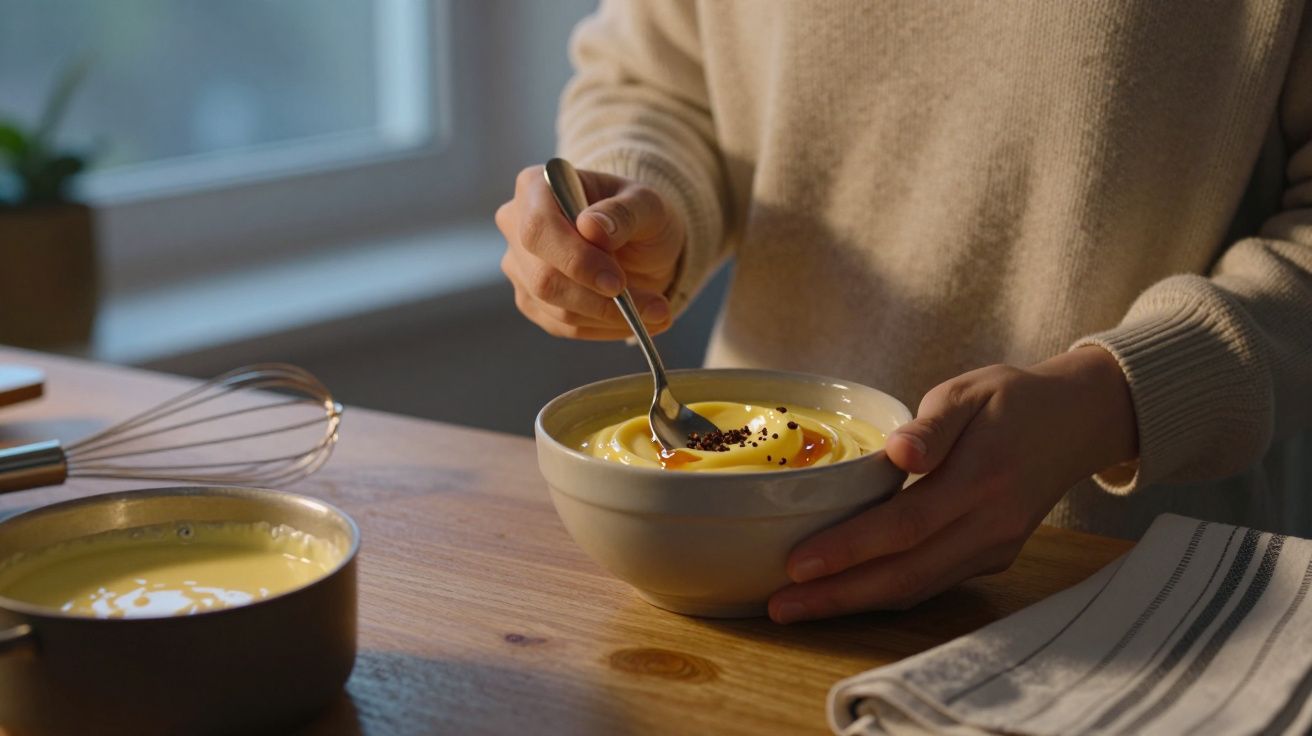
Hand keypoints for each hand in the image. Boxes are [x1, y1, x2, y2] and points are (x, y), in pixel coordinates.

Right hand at [496, 165, 685, 339]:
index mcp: (535, 187)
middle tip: (653, 307)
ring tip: (658, 312)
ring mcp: (519, 267)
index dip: (575, 260)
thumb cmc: (635, 212)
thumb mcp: (645, 203)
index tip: (617, 282)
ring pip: (556, 308)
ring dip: (612, 318)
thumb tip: (592, 227)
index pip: (538, 229)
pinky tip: (638, 320)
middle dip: (600, 300)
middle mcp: (516, 226)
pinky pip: (564, 326)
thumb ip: (623, 212)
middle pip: (543, 278)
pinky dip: (605, 327)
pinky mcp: (531, 300)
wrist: (636, 239)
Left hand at [767, 347, 1138, 622]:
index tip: (797, 563)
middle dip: (839, 596)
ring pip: (918, 588)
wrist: (1078, 421)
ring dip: (855, 604)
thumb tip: (899, 453)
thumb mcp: (969, 391)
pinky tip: (842, 594)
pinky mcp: (992, 558)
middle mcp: (991, 524)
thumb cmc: (1011, 399)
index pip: (907, 525)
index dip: (850, 549)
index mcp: (982, 478)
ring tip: (797, 607)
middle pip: (907, 573)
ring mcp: (995, 548)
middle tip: (780, 606)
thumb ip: (934, 424)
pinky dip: (884, 594)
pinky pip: (931, 584)